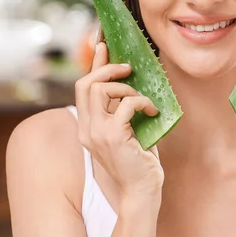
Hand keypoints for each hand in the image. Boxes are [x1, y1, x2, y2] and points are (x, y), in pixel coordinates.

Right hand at [75, 42, 163, 202]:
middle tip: (128, 67)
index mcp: (87, 126)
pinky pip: (125, 104)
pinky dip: (141, 102)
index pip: (83, 88)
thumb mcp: (127, 131)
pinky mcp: (113, 136)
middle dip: (106, 67)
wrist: (141, 191)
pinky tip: (152, 112)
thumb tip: (131, 83)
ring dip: (124, 87)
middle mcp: (86, 128)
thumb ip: (121, 110)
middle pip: (85, 83)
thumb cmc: (138, 162)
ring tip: (141, 99)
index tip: (103, 45)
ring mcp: (96, 132)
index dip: (93, 64)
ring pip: (100, 89)